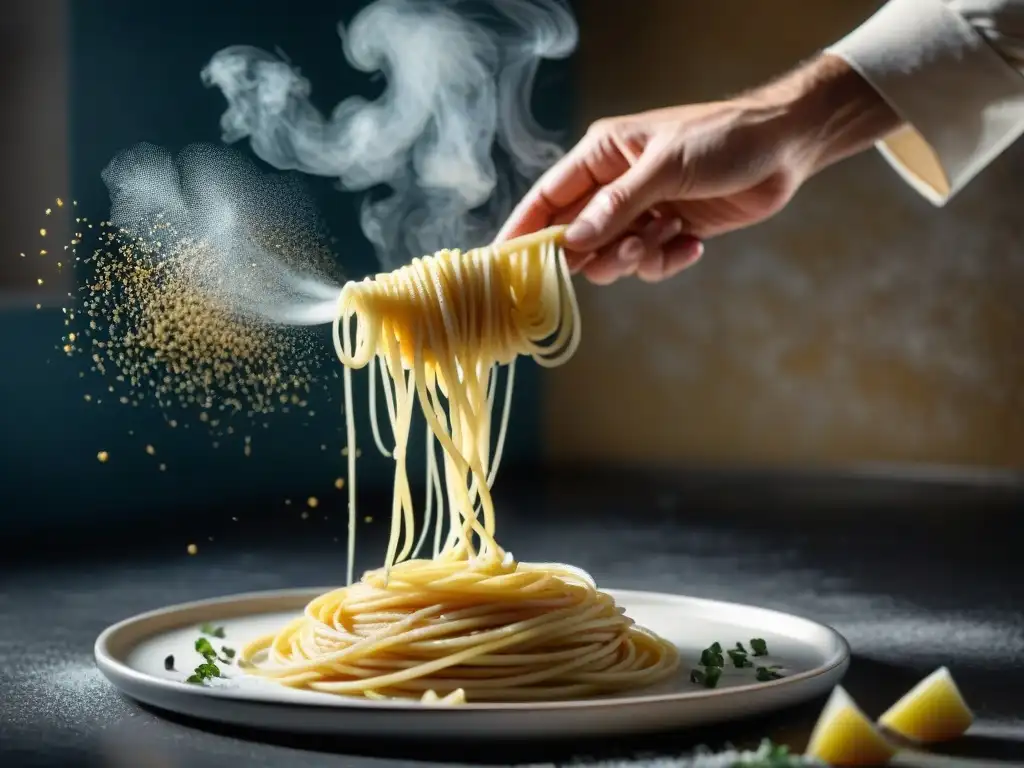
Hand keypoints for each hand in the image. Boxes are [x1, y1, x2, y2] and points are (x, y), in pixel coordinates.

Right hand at [497, 55, 898, 284]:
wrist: (785, 148)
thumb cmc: (723, 139)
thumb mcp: (667, 166)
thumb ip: (618, 205)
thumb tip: (573, 240)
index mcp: (601, 155)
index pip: (547, 197)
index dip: (522, 230)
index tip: (501, 264)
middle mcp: (614, 185)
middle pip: (576, 236)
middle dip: (596, 251)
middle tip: (626, 249)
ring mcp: (641, 211)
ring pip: (611, 256)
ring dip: (637, 256)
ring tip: (667, 235)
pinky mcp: (668, 231)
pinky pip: (648, 264)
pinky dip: (668, 260)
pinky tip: (693, 242)